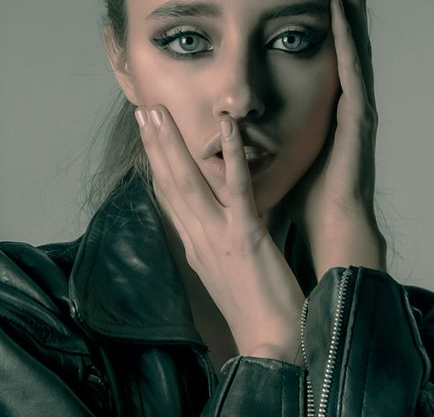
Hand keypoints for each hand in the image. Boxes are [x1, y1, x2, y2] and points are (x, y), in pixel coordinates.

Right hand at [134, 107, 304, 362]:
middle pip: (169, 184)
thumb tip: (208, 220)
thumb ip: (213, 242)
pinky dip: (231, 154)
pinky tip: (227, 126)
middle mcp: (198, 238)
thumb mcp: (224, 273)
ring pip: (189, 182)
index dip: (156, 165)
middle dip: (154, 145)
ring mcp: (219, 236)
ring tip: (157, 111)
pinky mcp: (246, 236)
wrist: (271, 345)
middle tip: (142, 109)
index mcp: (194, 246)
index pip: (169, 198)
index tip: (148, 137)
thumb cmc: (254, 310)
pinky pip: (236, 188)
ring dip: (171, 144)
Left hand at [281, 0, 385, 277]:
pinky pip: (353, 73)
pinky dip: (348, 40)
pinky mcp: (357, 119)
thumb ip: (257, 136)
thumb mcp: (274, 156)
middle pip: (341, 48)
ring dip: (352, 12)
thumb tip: (220, 124)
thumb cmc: (300, 194)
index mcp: (320, 110)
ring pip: (353, 51)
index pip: (324, 60)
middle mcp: (339, 104)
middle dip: (342, 9)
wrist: (325, 227)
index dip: (321, 27)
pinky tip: (342, 10)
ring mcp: (350, 110)